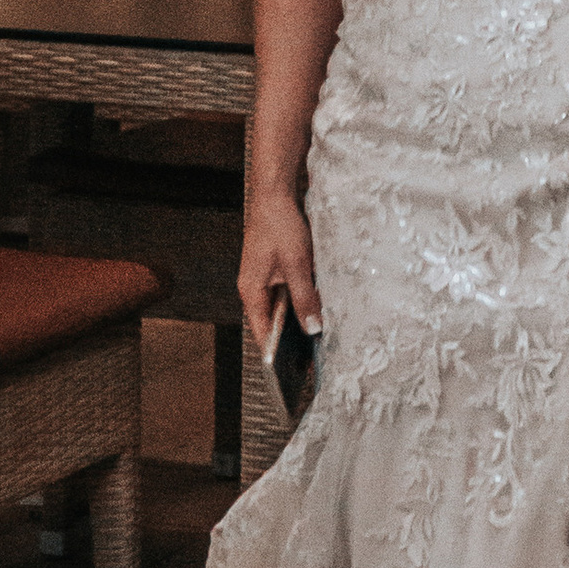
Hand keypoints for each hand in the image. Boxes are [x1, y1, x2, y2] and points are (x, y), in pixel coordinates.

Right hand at [239, 189, 319, 363]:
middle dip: (290, 340)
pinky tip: (316, 307)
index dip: (276, 353)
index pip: (262, 333)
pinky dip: (299, 302)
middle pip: (271, 322)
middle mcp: (253, 289)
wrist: (275, 195)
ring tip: (317, 338)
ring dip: (296, 319)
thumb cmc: (280, 227)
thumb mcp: (297, 266)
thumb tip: (312, 329)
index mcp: (251, 292)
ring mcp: (262, 279)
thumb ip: (305, 299)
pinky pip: (285, 293)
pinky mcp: (272, 270)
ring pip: (280, 308)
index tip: (293, 372)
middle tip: (310, 360)